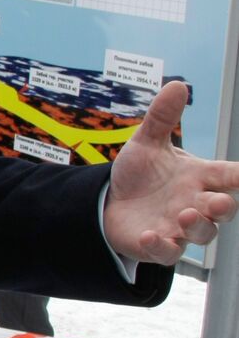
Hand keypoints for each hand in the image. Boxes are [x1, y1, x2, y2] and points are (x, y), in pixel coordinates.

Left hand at [103, 81, 238, 263]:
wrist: (110, 201)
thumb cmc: (140, 174)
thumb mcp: (147, 143)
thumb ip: (163, 118)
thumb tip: (177, 85)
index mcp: (199, 177)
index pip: (231, 175)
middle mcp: (195, 203)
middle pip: (223, 209)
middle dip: (224, 207)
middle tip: (217, 202)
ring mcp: (179, 227)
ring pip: (202, 233)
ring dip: (196, 226)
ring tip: (182, 215)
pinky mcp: (159, 244)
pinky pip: (167, 252)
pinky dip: (162, 246)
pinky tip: (150, 236)